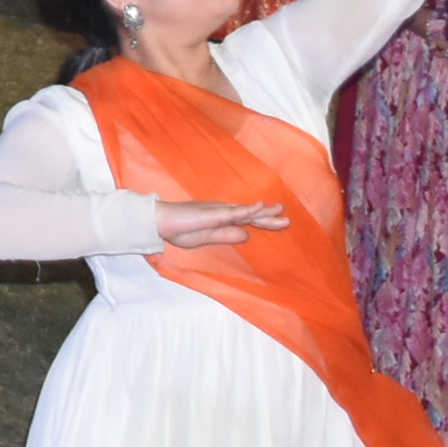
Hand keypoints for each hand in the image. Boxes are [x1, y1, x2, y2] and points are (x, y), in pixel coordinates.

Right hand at [153, 196, 289, 247]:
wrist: (160, 222)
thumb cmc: (179, 230)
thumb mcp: (206, 239)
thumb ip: (226, 236)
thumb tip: (246, 236)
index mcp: (221, 219)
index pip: (247, 221)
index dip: (264, 222)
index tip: (281, 224)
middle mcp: (223, 212)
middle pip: (251, 215)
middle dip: (269, 217)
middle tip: (287, 219)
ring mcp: (218, 211)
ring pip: (246, 212)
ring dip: (263, 212)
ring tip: (280, 210)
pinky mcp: (213, 213)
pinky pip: (233, 212)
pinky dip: (247, 210)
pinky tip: (259, 207)